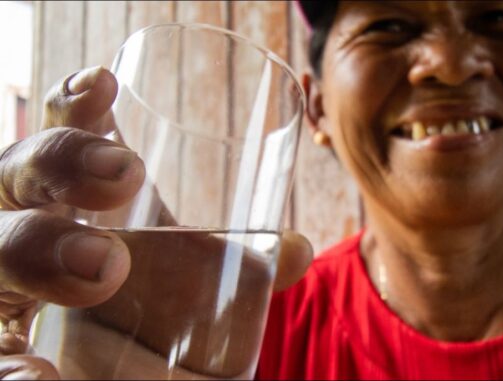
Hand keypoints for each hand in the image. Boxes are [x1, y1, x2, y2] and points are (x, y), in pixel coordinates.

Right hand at [0, 67, 313, 378]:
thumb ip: (246, 267)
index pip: (63, 141)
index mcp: (80, 211)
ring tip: (105, 265)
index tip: (105, 80)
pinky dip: (10, 366)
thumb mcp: (198, 287)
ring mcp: (10, 294)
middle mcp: (33, 239)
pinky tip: (42, 377)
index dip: (72, 105)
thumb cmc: (160, 323)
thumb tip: (297, 248)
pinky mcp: (10, 349)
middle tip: (128, 174)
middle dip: (61, 160)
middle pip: (15, 176)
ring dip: (34, 247)